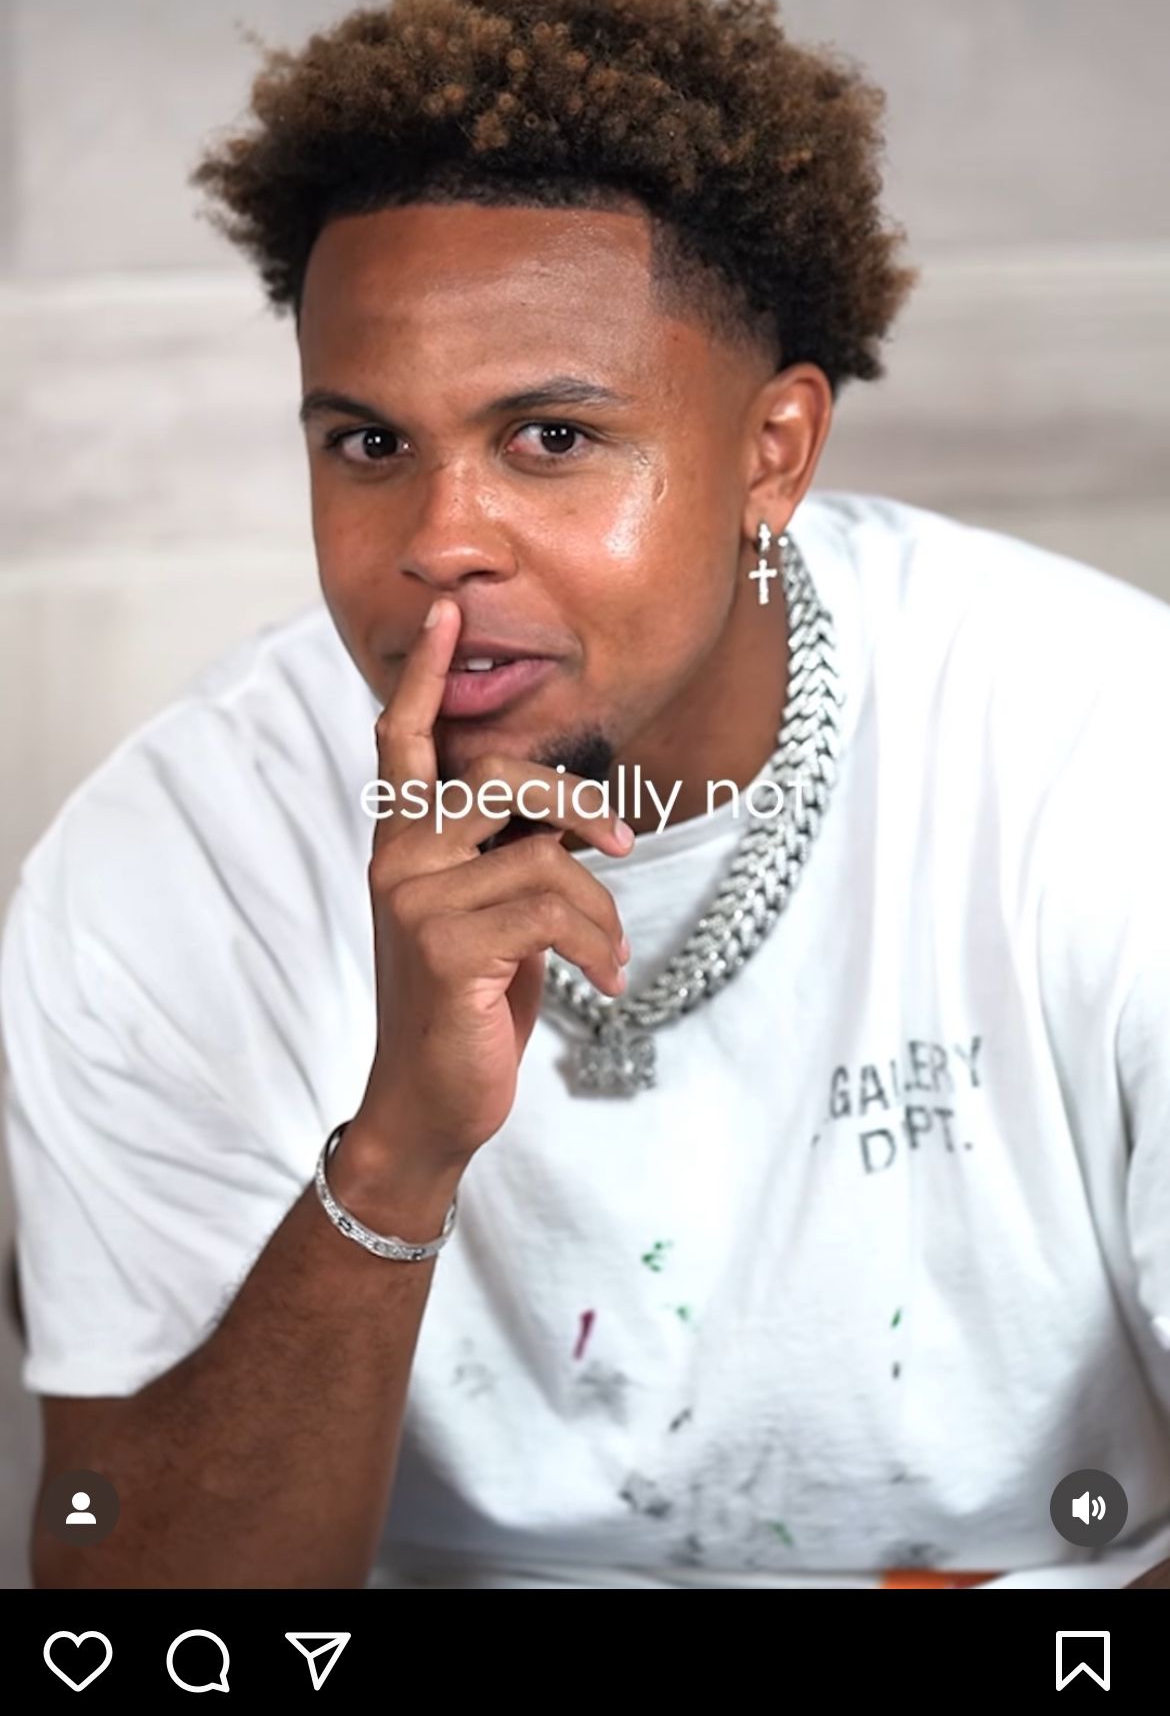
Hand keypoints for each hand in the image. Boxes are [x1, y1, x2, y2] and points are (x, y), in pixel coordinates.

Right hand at [355, 599, 632, 1177]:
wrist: (432, 1102)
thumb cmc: (470, 1000)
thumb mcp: (486, 912)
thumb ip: (503, 852)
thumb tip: (574, 816)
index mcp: (400, 840)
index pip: (402, 739)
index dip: (428, 675)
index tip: (451, 613)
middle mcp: (395, 857)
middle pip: (499, 775)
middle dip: (578, 803)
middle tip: (622, 842)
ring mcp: (414, 899)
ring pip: (541, 852)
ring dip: (598, 908)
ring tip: (607, 954)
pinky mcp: (445, 947)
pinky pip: (553, 908)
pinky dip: (597, 943)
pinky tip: (605, 981)